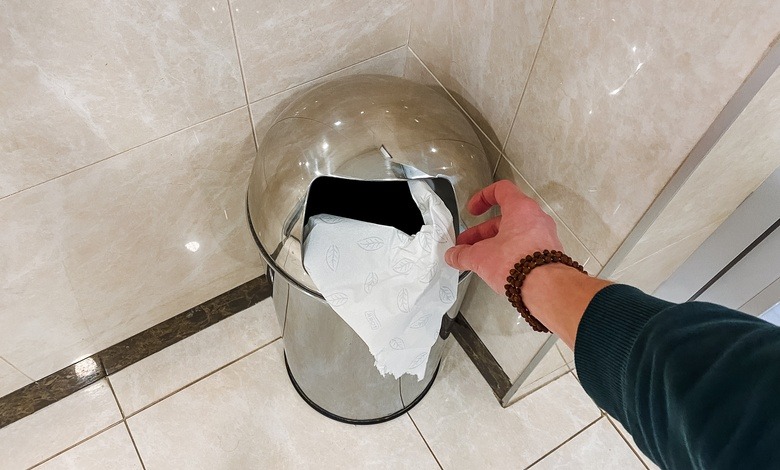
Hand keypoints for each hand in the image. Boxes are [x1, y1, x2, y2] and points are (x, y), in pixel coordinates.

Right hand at [444, 180, 563, 293]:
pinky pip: (526, 248)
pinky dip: (510, 253)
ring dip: (496, 243)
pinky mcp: (548, 254)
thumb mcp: (480, 257)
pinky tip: (498, 267)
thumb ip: (463, 254)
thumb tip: (454, 255)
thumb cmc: (521, 263)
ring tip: (480, 258)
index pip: (501, 190)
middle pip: (505, 218)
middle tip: (469, 243)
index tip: (474, 208)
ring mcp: (545, 236)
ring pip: (515, 234)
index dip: (483, 197)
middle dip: (483, 231)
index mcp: (521, 209)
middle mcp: (536, 219)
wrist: (546, 287)